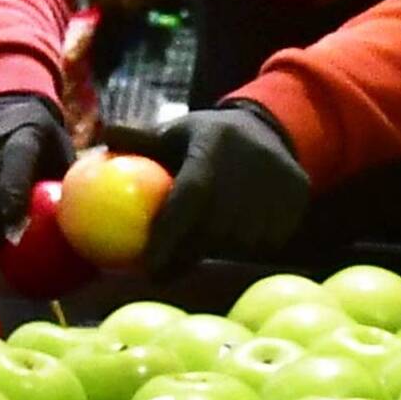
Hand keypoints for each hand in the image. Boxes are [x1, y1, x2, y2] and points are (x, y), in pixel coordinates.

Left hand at [140, 101, 312, 275]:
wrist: (268, 129)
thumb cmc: (205, 137)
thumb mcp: (173, 132)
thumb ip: (139, 140)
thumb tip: (102, 138)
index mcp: (213, 147)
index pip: (190, 198)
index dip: (169, 235)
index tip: (147, 267)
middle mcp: (249, 166)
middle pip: (215, 229)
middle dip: (185, 254)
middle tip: (160, 270)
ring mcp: (279, 182)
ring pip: (241, 241)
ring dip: (214, 252)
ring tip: (191, 254)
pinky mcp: (298, 197)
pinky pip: (266, 242)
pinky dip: (243, 248)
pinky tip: (226, 245)